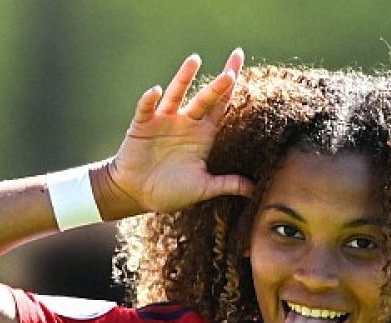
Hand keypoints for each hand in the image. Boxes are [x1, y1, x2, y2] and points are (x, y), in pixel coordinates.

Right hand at [103, 49, 254, 216]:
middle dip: (219, 83)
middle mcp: (186, 123)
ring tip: (195, 60)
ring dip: (184, 78)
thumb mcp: (202, 189)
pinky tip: (156, 91)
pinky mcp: (142, 125)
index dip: (231, 90)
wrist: (136, 193)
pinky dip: (150, 99)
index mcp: (203, 135)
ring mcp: (164, 121)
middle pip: (205, 98)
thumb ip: (226, 184)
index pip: (221, 108)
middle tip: (233, 66)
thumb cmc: (170, 192)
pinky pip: (146, 109)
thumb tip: (254, 191)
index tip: (241, 70)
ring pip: (176, 95)